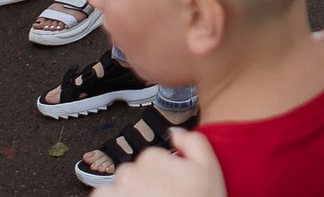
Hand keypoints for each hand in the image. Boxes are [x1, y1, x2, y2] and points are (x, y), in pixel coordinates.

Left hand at [110, 131, 225, 196]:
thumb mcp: (208, 169)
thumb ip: (194, 142)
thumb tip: (176, 133)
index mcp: (153, 159)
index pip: (151, 159)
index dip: (162, 174)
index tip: (168, 187)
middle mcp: (130, 173)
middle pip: (132, 173)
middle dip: (142, 185)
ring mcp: (117, 192)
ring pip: (114, 187)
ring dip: (124, 194)